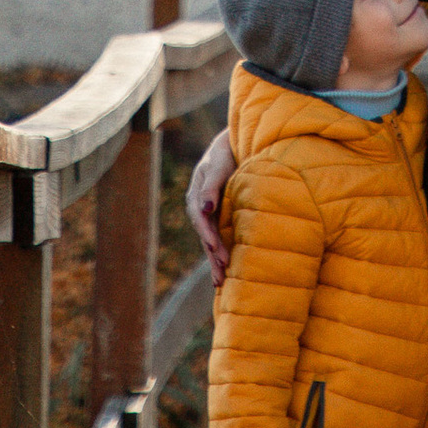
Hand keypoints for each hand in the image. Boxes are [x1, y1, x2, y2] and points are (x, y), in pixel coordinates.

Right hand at [189, 126, 234, 282]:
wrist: (231, 146)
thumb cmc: (224, 153)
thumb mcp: (217, 166)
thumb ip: (211, 187)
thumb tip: (205, 209)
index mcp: (196, 196)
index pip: (201, 219)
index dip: (207, 234)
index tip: (214, 248)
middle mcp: (200, 208)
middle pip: (205, 234)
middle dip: (212, 254)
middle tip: (221, 272)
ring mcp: (209, 214)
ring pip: (210, 240)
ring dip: (215, 259)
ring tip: (220, 281)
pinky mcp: (219, 217)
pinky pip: (218, 238)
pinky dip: (219, 253)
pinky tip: (224, 269)